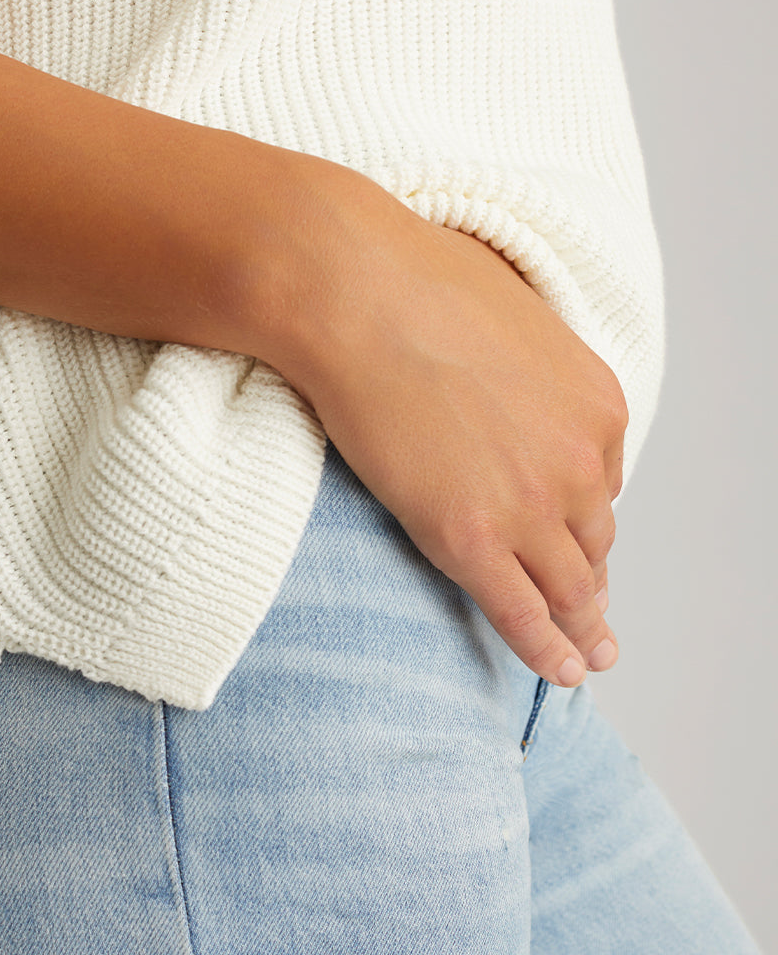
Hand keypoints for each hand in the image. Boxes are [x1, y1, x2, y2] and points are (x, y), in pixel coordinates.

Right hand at [263, 166, 625, 686]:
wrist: (354, 291)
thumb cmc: (409, 281)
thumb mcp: (509, 311)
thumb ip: (526, 361)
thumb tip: (499, 372)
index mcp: (596, 404)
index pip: (600, 480)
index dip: (581, 514)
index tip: (575, 539)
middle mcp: (581, 460)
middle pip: (593, 538)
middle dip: (591, 576)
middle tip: (594, 612)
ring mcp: (531, 504)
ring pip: (571, 586)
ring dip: (584, 627)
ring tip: (588, 655)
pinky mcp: (472, 537)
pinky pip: (522, 612)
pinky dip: (548, 650)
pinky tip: (561, 672)